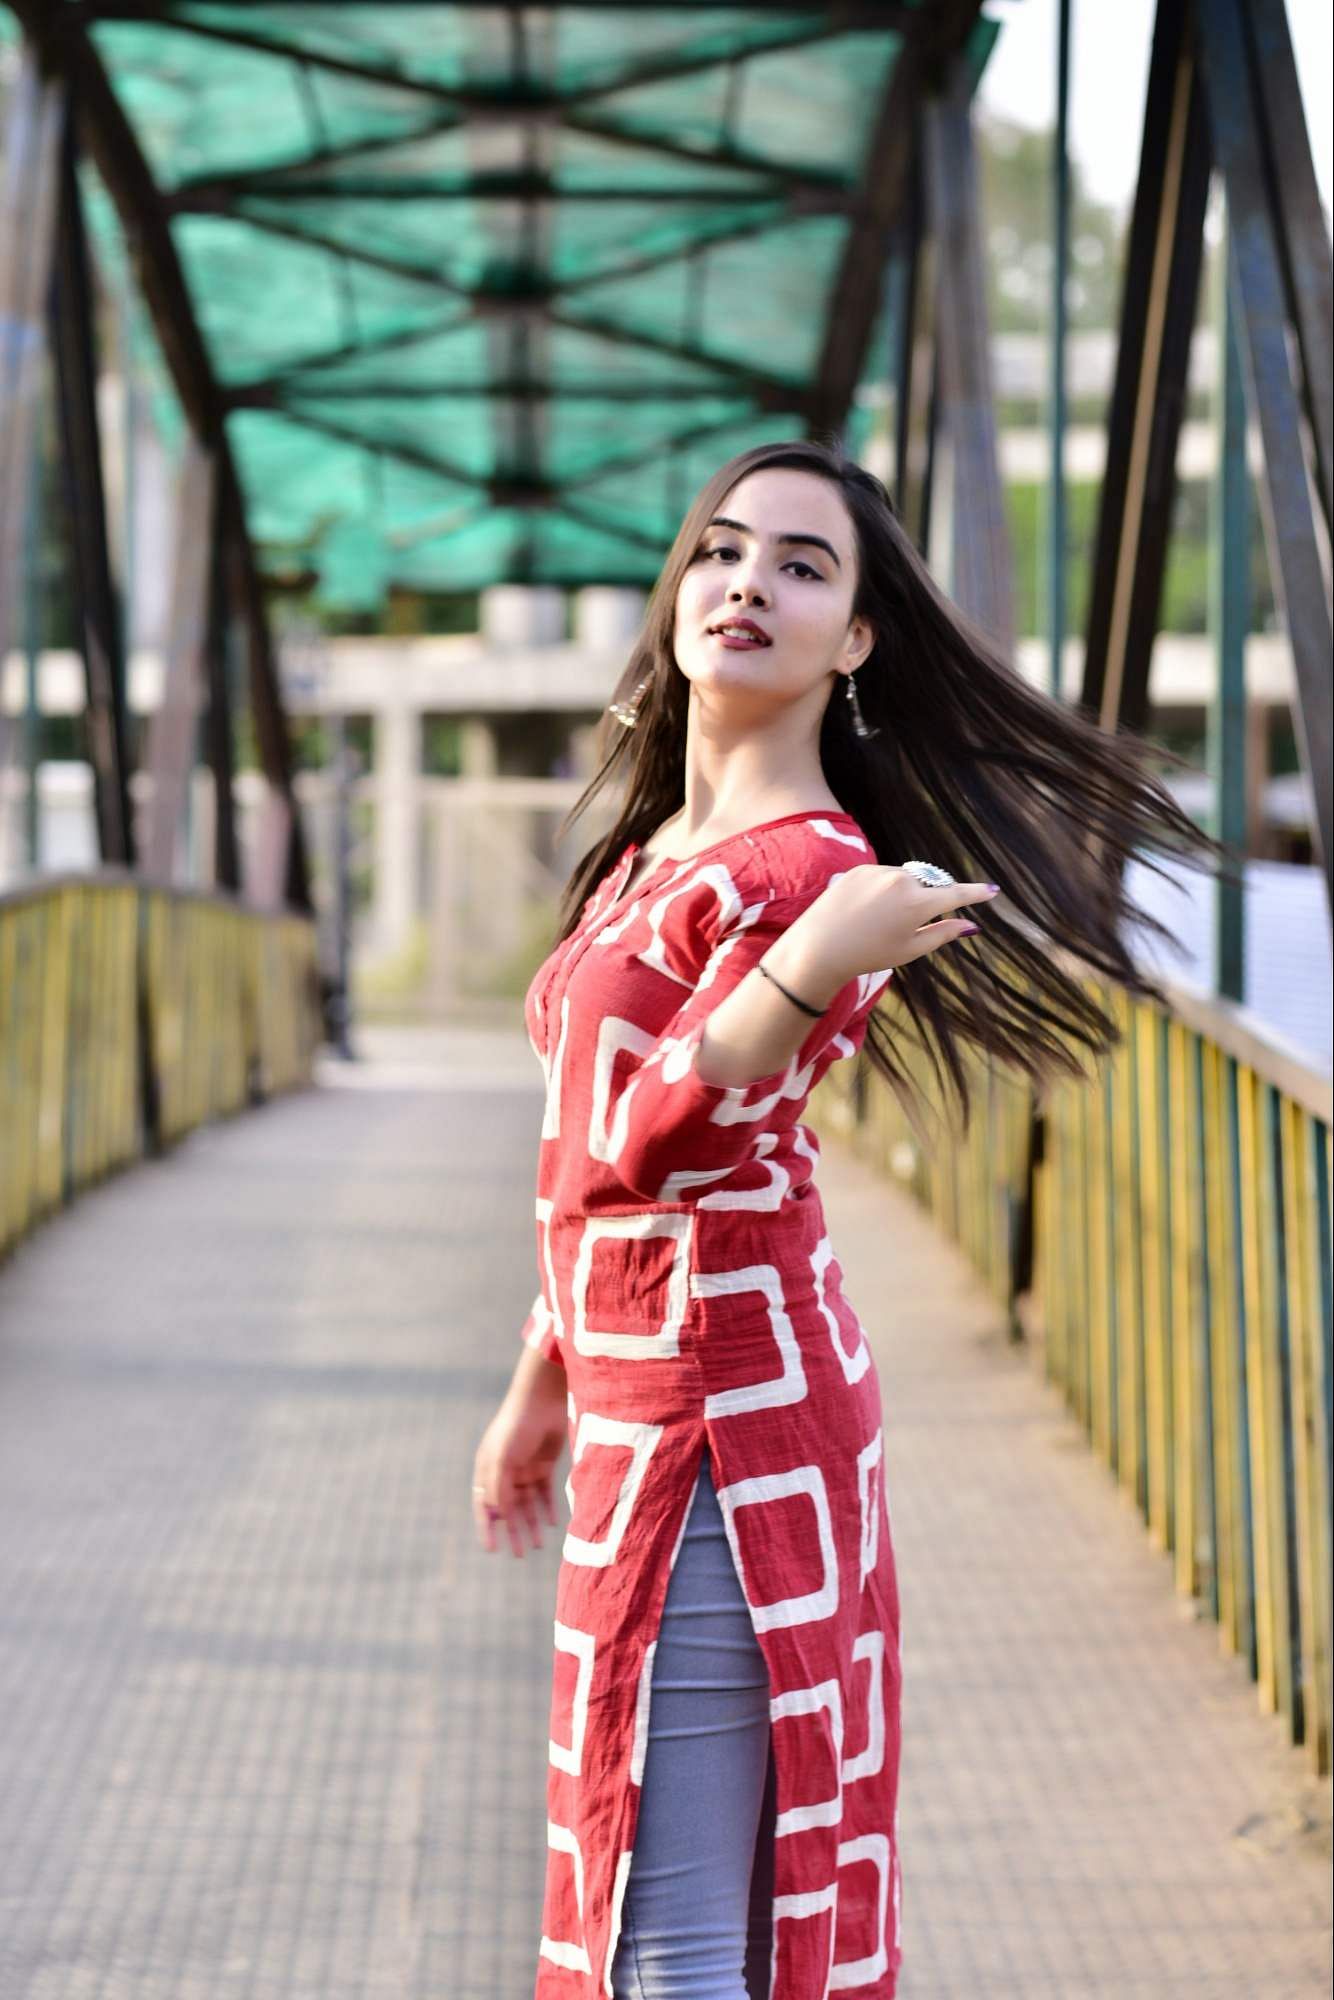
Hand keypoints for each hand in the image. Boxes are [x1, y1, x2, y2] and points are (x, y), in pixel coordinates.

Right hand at [471, 1373, 566, 1558]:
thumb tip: (499, 1514)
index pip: (485, 1505)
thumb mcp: (502, 1457)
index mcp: (488, 1470)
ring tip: (538, 1545)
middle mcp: (504, 1472)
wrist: (542, 1400)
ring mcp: (524, 1469)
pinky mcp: (544, 1464)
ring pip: (527, 1504)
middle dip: (512, 1532)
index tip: (492, 1550)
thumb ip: (499, 1486)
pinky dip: (548, 1507)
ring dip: (531, 1524)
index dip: (487, 1528)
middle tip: (519, 1555)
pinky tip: (553, 1523)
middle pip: (508, 1509)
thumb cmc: (516, 1426)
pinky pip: (544, 1492)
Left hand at [787, 865, 1000, 991]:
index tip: (992, 890)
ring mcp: (880, 871)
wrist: (819, 947)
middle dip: (928, 899)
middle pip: (929, 885)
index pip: (955, 894)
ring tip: (879, 919)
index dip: (975, 893)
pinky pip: (884, 876)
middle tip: (905, 924)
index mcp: (918, 903)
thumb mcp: (911, 949)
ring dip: (905, 893)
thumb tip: (971, 925)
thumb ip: (943, 933)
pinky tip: (865, 910)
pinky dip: (883, 889)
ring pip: (906, 878)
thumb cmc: (869, 954)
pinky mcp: (860, 868)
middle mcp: (902, 880)